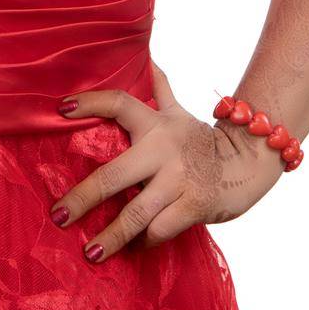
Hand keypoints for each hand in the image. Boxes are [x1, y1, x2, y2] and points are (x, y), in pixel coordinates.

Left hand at [49, 61, 283, 260]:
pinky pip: (161, 229)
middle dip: (83, 198)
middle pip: (113, 175)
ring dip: (112, 235)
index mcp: (155, 124)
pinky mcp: (194, 205)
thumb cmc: (201, 140)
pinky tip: (131, 249)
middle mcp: (162, 150)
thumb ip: (160, 88)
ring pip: (136, 212)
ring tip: (90, 253)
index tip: (60, 108)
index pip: (119, 104)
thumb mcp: (178, 113)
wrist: (249, 161)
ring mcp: (178, 180)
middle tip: (59, 216)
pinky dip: (145, 240)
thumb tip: (146, 56)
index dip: (90, 103)